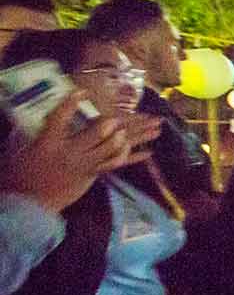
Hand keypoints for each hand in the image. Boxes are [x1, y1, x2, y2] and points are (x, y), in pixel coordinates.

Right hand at [1, 96, 156, 212]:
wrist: (28, 203)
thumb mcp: (21, 148)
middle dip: (110, 124)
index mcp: (48, 142)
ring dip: (133, 137)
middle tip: (121, 117)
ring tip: (153, 128)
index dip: (70, 104)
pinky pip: (116, 164)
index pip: (60, 118)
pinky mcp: (92, 174)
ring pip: (112, 149)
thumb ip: (31, 130)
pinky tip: (149, 152)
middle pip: (94, 135)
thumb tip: (34, 111)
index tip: (80, 92)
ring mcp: (84, 165)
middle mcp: (70, 153)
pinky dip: (133, 157)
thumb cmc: (20, 173)